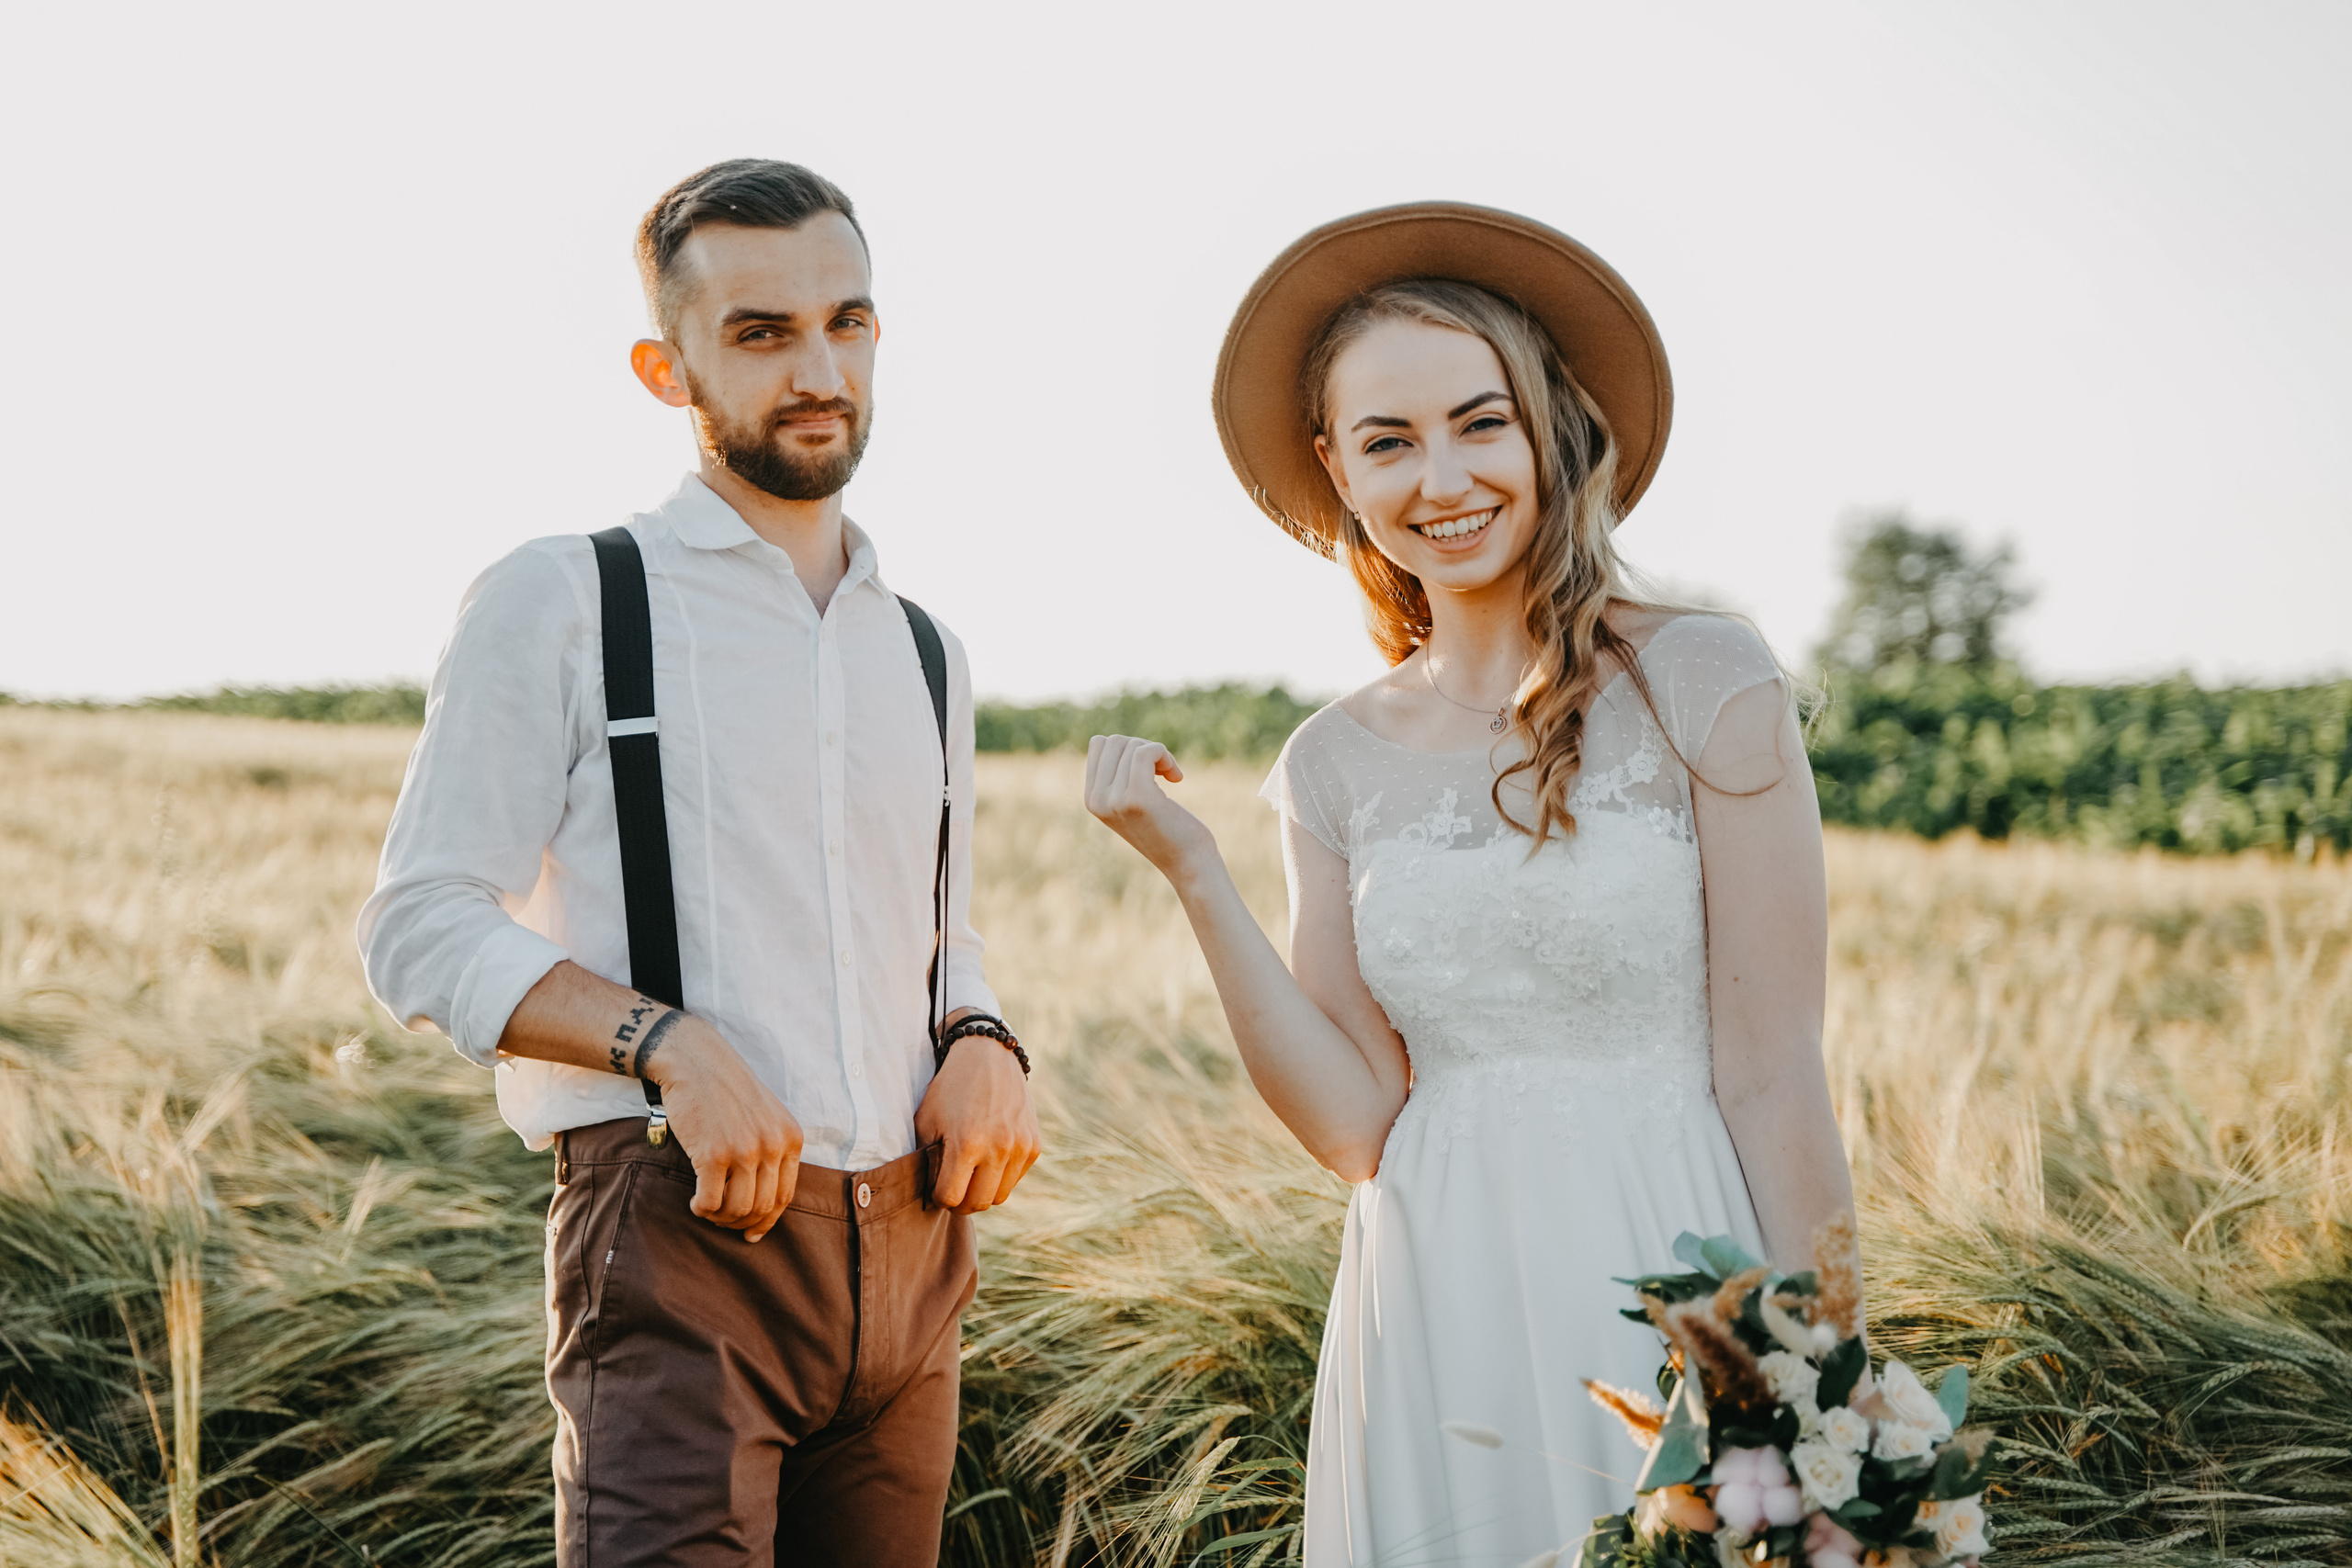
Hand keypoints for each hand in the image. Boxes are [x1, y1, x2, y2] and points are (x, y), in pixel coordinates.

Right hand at [645, 1015, 804, 1242]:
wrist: (695, 1061)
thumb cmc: (726, 1090)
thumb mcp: (767, 1116)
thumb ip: (772, 1150)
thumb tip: (764, 1203)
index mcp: (791, 1138)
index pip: (786, 1196)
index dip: (768, 1221)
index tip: (752, 1233)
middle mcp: (772, 1146)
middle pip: (763, 1207)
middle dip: (741, 1222)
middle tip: (723, 1221)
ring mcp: (744, 1151)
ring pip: (738, 1209)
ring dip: (720, 1218)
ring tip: (708, 1208)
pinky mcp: (713, 1155)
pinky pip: (711, 1202)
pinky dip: (702, 1210)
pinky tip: (695, 1202)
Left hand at [914, 1032, 1041, 1213]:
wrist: (988, 1056)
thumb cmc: (950, 1089)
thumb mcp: (927, 1121)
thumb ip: (928, 1160)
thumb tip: (931, 1193)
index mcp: (966, 1143)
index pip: (951, 1198)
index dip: (939, 1198)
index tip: (936, 1188)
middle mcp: (998, 1148)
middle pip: (978, 1203)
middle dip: (961, 1203)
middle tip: (953, 1191)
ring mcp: (1020, 1147)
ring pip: (999, 1196)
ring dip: (982, 1192)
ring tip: (970, 1177)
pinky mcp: (1034, 1145)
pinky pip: (1015, 1179)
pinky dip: (1001, 1177)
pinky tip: (989, 1158)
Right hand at [1084, 734, 1217, 878]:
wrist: (1188, 864)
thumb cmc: (1168, 829)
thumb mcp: (1132, 802)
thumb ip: (1116, 777)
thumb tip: (1110, 740)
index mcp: (1092, 799)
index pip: (1099, 744)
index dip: (1128, 748)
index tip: (1150, 769)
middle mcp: (1097, 800)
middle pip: (1114, 741)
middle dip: (1143, 747)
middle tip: (1164, 772)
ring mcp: (1114, 800)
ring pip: (1132, 745)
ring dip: (1159, 753)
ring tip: (1172, 775)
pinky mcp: (1138, 798)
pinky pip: (1146, 752)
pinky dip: (1164, 755)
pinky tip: (1177, 777)